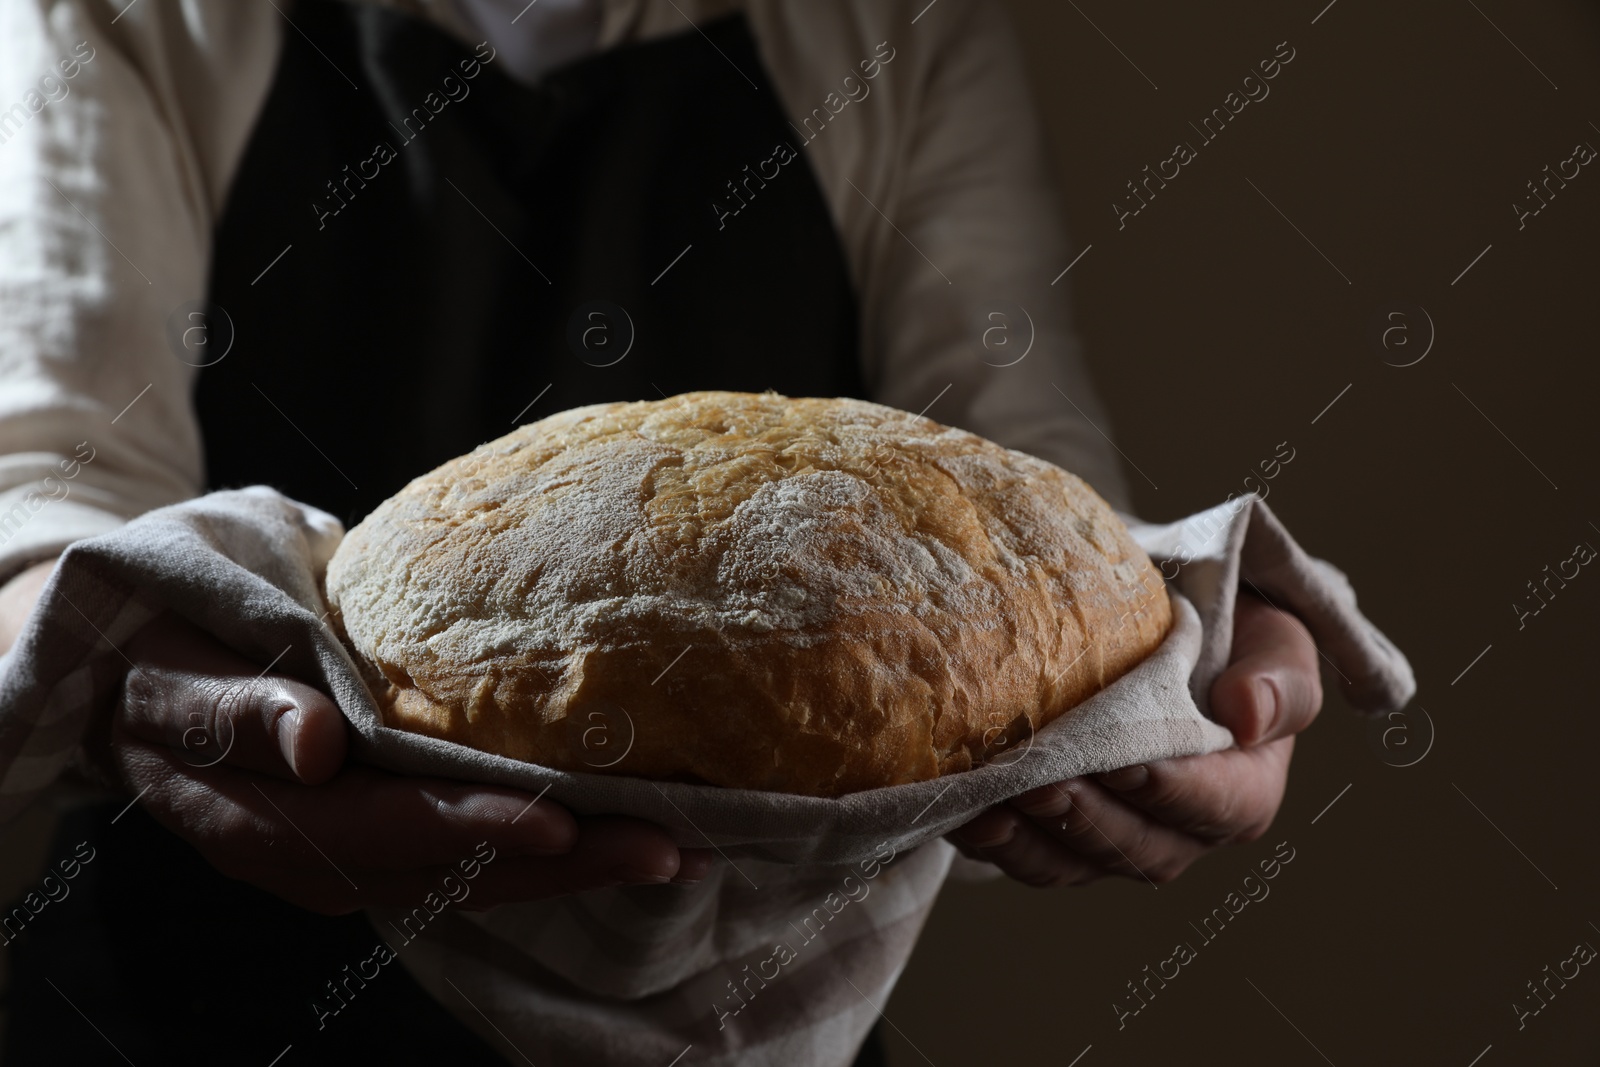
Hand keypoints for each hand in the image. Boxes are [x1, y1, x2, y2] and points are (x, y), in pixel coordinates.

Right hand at [93, 612, 713, 913]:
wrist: (139, 672)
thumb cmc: (164, 650)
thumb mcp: (177, 669)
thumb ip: (238, 709)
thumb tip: (314, 745)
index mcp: (259, 817)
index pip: (381, 830)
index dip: (469, 828)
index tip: (554, 821)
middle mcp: (314, 856)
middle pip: (449, 871)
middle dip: (559, 864)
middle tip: (665, 847)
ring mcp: (352, 857)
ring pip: (471, 880)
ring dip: (573, 869)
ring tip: (674, 852)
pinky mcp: (383, 839)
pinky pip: (470, 859)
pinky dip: (545, 854)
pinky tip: (618, 839)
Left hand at [947, 591, 1321, 886]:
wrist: (1149, 617)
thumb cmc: (1220, 623)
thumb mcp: (1270, 632)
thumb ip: (1280, 674)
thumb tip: (1251, 715)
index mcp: (1247, 785)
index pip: (1221, 806)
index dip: (1172, 792)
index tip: (1124, 762)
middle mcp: (1186, 829)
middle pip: (1142, 848)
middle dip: (1088, 818)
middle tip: (1041, 781)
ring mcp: (1120, 838)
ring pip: (1080, 863)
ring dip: (1033, 839)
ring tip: (993, 800)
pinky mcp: (1064, 838)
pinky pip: (1032, 857)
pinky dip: (997, 842)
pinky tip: (965, 812)